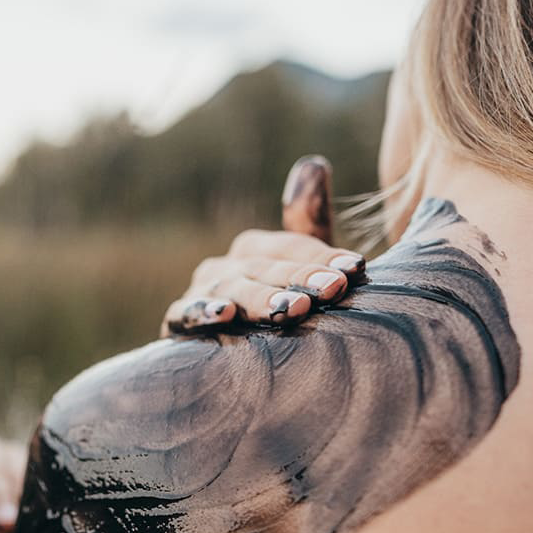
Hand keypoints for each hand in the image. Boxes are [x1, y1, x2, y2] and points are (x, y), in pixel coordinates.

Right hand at [162, 155, 366, 334]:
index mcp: (255, 251)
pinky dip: (203, 313)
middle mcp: (226, 266)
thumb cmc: (275, 319)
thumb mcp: (299, 277)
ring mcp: (200, 293)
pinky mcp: (176, 322)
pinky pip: (187, 315)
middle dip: (301, 278)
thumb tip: (313, 162)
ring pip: (233, 291)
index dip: (324, 255)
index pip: (292, 246)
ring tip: (292, 310)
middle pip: (267, 268)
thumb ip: (310, 230)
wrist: (230, 370)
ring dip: (263, 299)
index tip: (356, 268)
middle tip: (333, 290)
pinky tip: (225, 316)